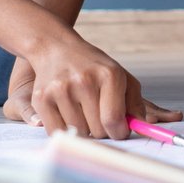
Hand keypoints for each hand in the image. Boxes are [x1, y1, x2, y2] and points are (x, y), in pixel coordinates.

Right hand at [3, 41, 178, 137]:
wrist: (55, 48)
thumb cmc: (93, 67)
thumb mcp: (120, 77)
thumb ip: (135, 103)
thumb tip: (142, 128)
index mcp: (108, 75)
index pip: (114, 120)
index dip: (119, 132)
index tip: (118, 130)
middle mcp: (84, 81)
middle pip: (98, 131)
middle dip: (102, 130)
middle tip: (97, 116)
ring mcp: (61, 90)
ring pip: (79, 133)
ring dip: (83, 130)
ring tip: (81, 111)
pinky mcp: (42, 99)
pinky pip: (58, 132)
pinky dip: (65, 130)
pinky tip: (67, 114)